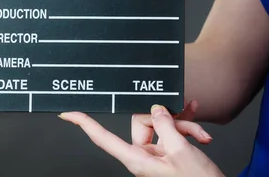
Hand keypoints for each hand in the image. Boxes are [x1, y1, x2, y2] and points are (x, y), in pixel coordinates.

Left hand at [59, 102, 223, 176]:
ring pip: (161, 125)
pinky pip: (172, 132)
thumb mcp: (181, 150)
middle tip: (184, 124)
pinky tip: (201, 132)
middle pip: (142, 122)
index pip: (103, 138)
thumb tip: (157, 108)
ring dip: (183, 126)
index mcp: (137, 160)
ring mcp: (157, 155)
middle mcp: (144, 156)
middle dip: (166, 119)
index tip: (68, 113)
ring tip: (199, 135)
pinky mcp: (170, 153)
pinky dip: (187, 128)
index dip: (84, 124)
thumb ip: (165, 125)